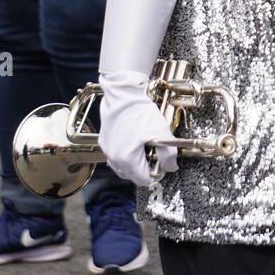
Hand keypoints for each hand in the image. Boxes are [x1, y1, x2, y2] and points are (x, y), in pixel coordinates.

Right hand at [99, 70, 177, 187]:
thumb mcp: (161, 133)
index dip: (155, 173)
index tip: (161, 163)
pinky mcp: (104, 141)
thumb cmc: (139, 112)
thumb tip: (171, 168)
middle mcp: (114, 157)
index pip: (144, 180)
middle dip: (144, 169)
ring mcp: (107, 150)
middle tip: (153, 155)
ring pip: (122, 167)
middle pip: (132, 176)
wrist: (123, 95)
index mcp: (127, 159)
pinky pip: (115, 156)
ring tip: (143, 149)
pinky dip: (124, 154)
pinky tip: (133, 143)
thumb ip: (168, 155)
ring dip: (133, 164)